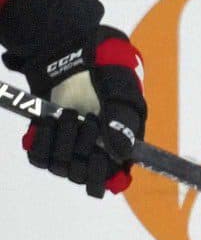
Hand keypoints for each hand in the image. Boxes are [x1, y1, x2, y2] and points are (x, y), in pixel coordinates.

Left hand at [20, 26, 144, 197]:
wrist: (75, 61)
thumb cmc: (107, 76)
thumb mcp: (121, 95)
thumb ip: (122, 123)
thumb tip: (122, 153)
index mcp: (119, 147)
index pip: (111, 178)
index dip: (102, 175)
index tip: (96, 159)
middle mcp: (93, 153)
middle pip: (81, 174)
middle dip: (81, 147)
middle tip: (87, 120)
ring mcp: (68, 148)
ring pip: (59, 166)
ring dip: (61, 140)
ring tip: (68, 114)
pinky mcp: (47, 141)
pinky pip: (38, 157)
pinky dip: (41, 140)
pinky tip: (50, 120)